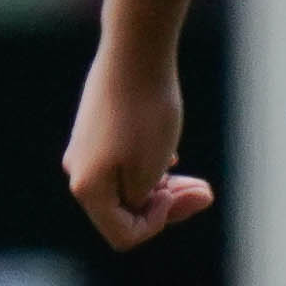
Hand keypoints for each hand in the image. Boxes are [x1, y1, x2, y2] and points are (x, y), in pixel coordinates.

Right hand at [63, 48, 217, 247]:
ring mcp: (85, 149)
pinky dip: (151, 165)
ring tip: (199, 181)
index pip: (124, 234)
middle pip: (126, 211)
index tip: (179, 193)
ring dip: (164, 187)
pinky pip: (124, 163)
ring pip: (128, 185)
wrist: (135, 52)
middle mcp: (78, 172)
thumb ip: (142, 202)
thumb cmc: (146, 112)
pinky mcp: (96, 130)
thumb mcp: (150, 170)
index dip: (158, 224)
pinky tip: (173, 151)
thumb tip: (139, 205)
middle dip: (169, 206)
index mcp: (87, 188)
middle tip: (206, 191)